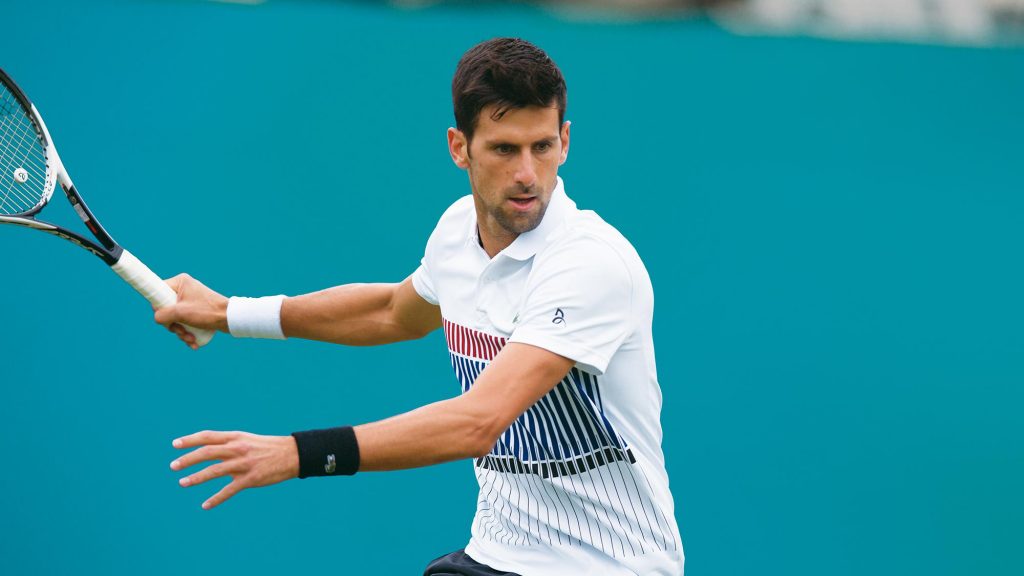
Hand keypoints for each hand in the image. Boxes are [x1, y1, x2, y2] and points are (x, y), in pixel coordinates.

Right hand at [154, 274, 228, 348]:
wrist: (230, 319)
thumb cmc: (207, 312)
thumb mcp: (180, 313)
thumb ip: (162, 315)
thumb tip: (157, 318)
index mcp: (180, 282)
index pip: (158, 292)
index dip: (159, 307)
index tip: (165, 317)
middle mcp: (184, 289)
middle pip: (166, 309)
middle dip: (174, 326)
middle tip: (181, 332)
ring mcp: (190, 301)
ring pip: (176, 319)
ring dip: (181, 332)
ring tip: (191, 339)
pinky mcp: (196, 311)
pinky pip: (185, 322)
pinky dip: (188, 332)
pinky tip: (194, 342)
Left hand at [170, 430, 299, 509]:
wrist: (292, 454)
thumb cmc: (267, 447)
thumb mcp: (247, 440)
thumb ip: (229, 445)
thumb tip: (209, 450)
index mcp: (236, 437)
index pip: (208, 436)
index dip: (190, 439)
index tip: (175, 444)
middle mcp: (237, 449)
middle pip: (207, 452)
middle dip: (188, 459)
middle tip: (173, 466)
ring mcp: (244, 464)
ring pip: (214, 471)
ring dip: (196, 477)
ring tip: (182, 483)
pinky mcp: (251, 478)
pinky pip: (229, 490)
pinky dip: (216, 499)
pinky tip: (205, 505)